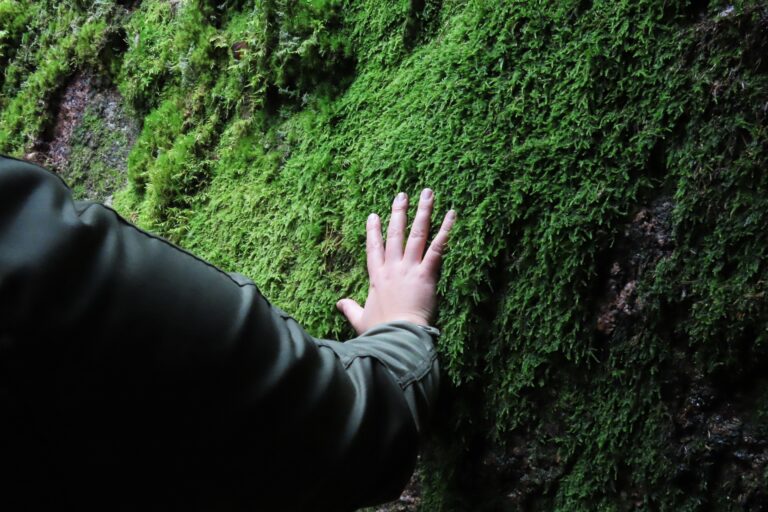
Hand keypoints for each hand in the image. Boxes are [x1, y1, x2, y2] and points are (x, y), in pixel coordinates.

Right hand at [336, 188, 455, 334]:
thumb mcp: (361, 320)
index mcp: (378, 278)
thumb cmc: (381, 332)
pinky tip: (452, 214)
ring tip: (428, 193)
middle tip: (402, 195)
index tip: (372, 215)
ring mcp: (409, 269)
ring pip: (416, 234)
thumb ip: (351, 309)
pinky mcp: (426, 274)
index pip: (374, 249)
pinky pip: (437, 248)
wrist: (398, 337)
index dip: (373, 232)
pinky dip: (445, 230)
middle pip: (395, 234)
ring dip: (423, 212)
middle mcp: (393, 268)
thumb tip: (339, 304)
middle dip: (399, 213)